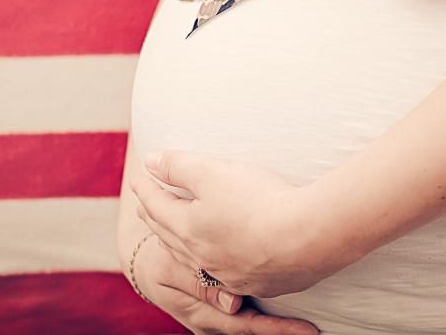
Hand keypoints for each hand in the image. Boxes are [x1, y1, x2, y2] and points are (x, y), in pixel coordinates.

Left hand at [131, 150, 332, 298]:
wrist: (309, 237)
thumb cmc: (259, 200)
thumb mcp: (212, 172)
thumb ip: (178, 167)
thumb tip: (150, 162)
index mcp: (188, 228)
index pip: (156, 205)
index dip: (145, 188)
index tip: (137, 178)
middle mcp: (203, 257)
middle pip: (169, 235)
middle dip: (154, 217)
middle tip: (145, 206)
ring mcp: (230, 275)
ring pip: (193, 259)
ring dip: (177, 243)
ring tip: (173, 233)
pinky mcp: (259, 283)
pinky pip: (224, 275)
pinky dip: (211, 263)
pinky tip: (219, 261)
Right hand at [135, 233, 319, 334]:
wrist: (149, 266)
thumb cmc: (161, 260)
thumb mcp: (170, 267)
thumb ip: (197, 282)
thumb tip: (233, 304)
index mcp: (200, 314)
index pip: (244, 325)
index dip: (275, 327)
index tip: (306, 328)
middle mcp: (211, 325)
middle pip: (252, 330)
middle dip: (282, 330)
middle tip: (312, 329)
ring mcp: (215, 323)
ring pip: (251, 327)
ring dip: (276, 326)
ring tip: (307, 326)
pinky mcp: (220, 315)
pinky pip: (247, 319)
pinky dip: (266, 318)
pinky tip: (289, 315)